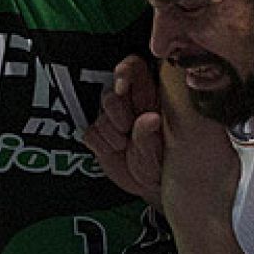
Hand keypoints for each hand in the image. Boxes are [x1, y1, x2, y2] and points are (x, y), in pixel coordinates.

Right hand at [82, 55, 163, 207]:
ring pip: (99, 115)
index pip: (133, 67)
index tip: (122, 88)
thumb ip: (150, 135)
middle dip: (116, 112)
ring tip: (126, 146)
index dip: (124, 71)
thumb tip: (150, 118)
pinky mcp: (98, 135)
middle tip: (127, 130)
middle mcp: (130, 104)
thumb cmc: (164, 163)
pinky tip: (115, 151)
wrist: (150, 186)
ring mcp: (112, 119)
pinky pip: (90, 132)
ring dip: (111, 133)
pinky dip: (101, 145)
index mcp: (150, 97)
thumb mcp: (160, 151)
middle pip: (110, 93)